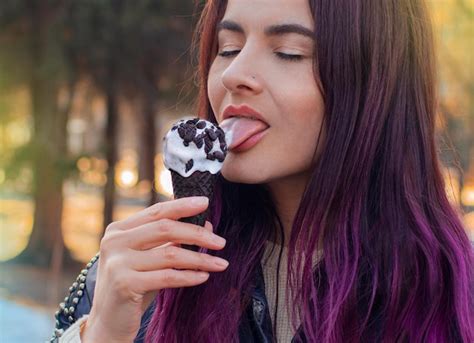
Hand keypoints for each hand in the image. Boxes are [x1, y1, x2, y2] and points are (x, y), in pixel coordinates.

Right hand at [81, 196, 227, 342]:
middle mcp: (115, 242)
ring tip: (220, 263)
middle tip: (221, 242)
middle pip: (165, 228)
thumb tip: (207, 226)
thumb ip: (172, 241)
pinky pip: (167, 276)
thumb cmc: (133, 285)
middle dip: (197, 234)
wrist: (108, 321)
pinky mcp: (125, 284)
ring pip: (170, 254)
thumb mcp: (150, 259)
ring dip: (200, 259)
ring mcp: (118, 262)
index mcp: (119, 230)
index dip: (182, 205)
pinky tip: (204, 277)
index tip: (205, 202)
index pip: (156, 211)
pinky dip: (189, 276)